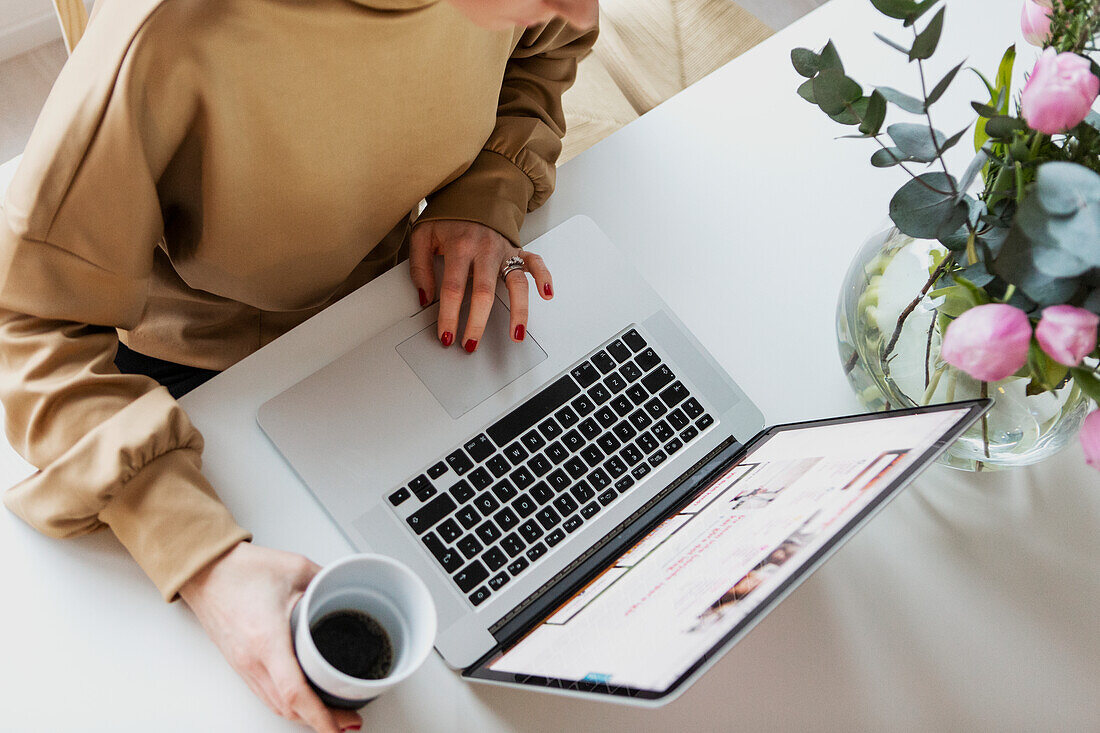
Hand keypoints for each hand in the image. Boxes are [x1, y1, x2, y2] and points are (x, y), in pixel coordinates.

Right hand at [179, 542, 362, 732]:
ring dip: (304, 717)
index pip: (295, 691)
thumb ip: (327, 582)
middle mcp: (253, 660)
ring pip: (276, 705)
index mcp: (267, 639)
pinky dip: (288, 705)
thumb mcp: (297, 568)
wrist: (204, 570)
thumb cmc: (241, 570)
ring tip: (333, 717)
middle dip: (322, 722)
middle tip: (351, 720)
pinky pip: (266, 695)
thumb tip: (350, 590)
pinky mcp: (240, 664)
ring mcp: (244, 666)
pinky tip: (303, 703)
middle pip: (289, 708)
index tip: (340, 728)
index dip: (320, 716)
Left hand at [409, 220, 552, 352]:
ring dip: (518, 311)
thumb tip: (425, 298)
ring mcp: (504, 250)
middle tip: (470, 344)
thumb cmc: (448, 217)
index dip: (449, 315)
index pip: (453, 288)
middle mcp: (485, 249)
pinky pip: (536, 263)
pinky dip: (545, 277)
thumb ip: (420, 266)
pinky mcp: (518, 250)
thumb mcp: (422, 235)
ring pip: (516, 283)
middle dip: (477, 323)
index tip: (446, 334)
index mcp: (460, 245)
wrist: (472, 192)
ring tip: (516, 334)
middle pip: (484, 292)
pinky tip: (547, 294)